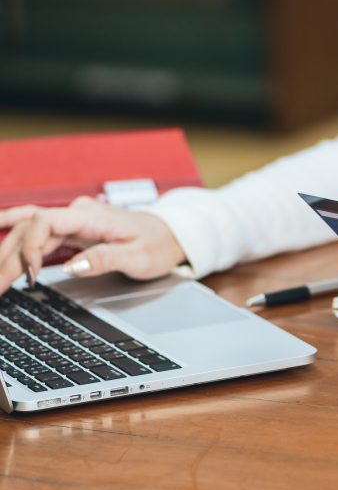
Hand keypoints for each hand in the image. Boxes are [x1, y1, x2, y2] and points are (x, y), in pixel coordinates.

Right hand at [0, 196, 186, 290]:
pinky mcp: (72, 227)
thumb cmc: (156, 244)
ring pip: (29, 231)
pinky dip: (15, 233)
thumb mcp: (138, 257)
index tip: (30, 276)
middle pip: (30, 229)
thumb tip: (72, 267)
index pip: (45, 222)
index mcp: (92, 216)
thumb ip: (105, 260)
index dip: (30, 247)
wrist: (169, 233)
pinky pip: (36, 229)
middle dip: (8, 259)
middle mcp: (78, 212)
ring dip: (8, 254)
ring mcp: (73, 218)